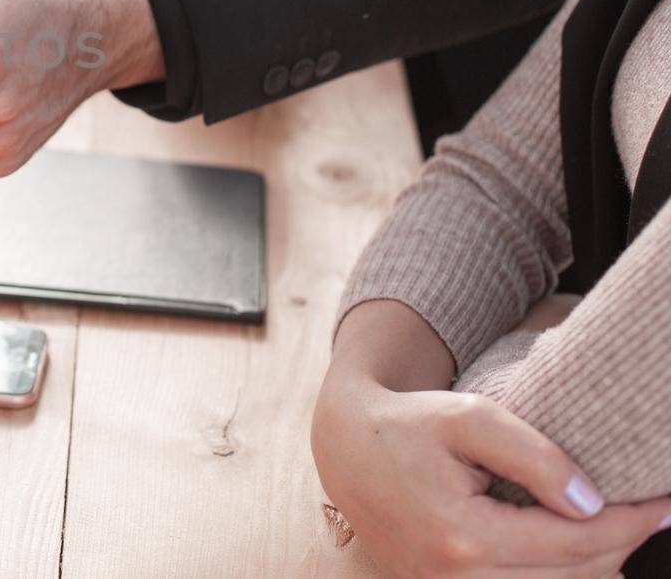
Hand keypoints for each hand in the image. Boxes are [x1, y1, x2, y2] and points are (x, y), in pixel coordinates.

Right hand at [312, 373, 670, 576]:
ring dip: (594, 566)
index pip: (573, 543)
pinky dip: (557, 576)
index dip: (630, 524)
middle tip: (652, 511)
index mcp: (462, 537)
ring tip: (622, 530)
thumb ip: (534, 457)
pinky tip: (580, 553)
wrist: (344, 445)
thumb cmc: (408, 423)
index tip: (665, 502)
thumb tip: (591, 502)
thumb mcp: (470, 418)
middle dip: (621, 545)